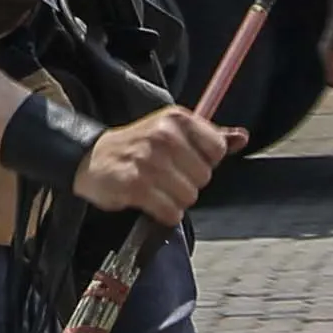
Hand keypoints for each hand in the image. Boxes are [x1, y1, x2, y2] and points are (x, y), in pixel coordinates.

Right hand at [71, 107, 247, 225]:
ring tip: (156, 188)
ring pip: (188, 197)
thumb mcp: (174, 132)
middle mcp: (164, 136)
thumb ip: (210, 137)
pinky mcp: (134, 184)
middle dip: (188, 183)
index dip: (204, 162)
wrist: (90, 158)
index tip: (185, 161)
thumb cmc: (138, 146)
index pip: (217, 149)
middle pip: (204, 177)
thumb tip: (242, 137)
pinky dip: (163, 213)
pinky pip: (170, 212)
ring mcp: (148, 160)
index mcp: (177, 119)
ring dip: (174, 200)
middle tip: (165, 176)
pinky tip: (148, 201)